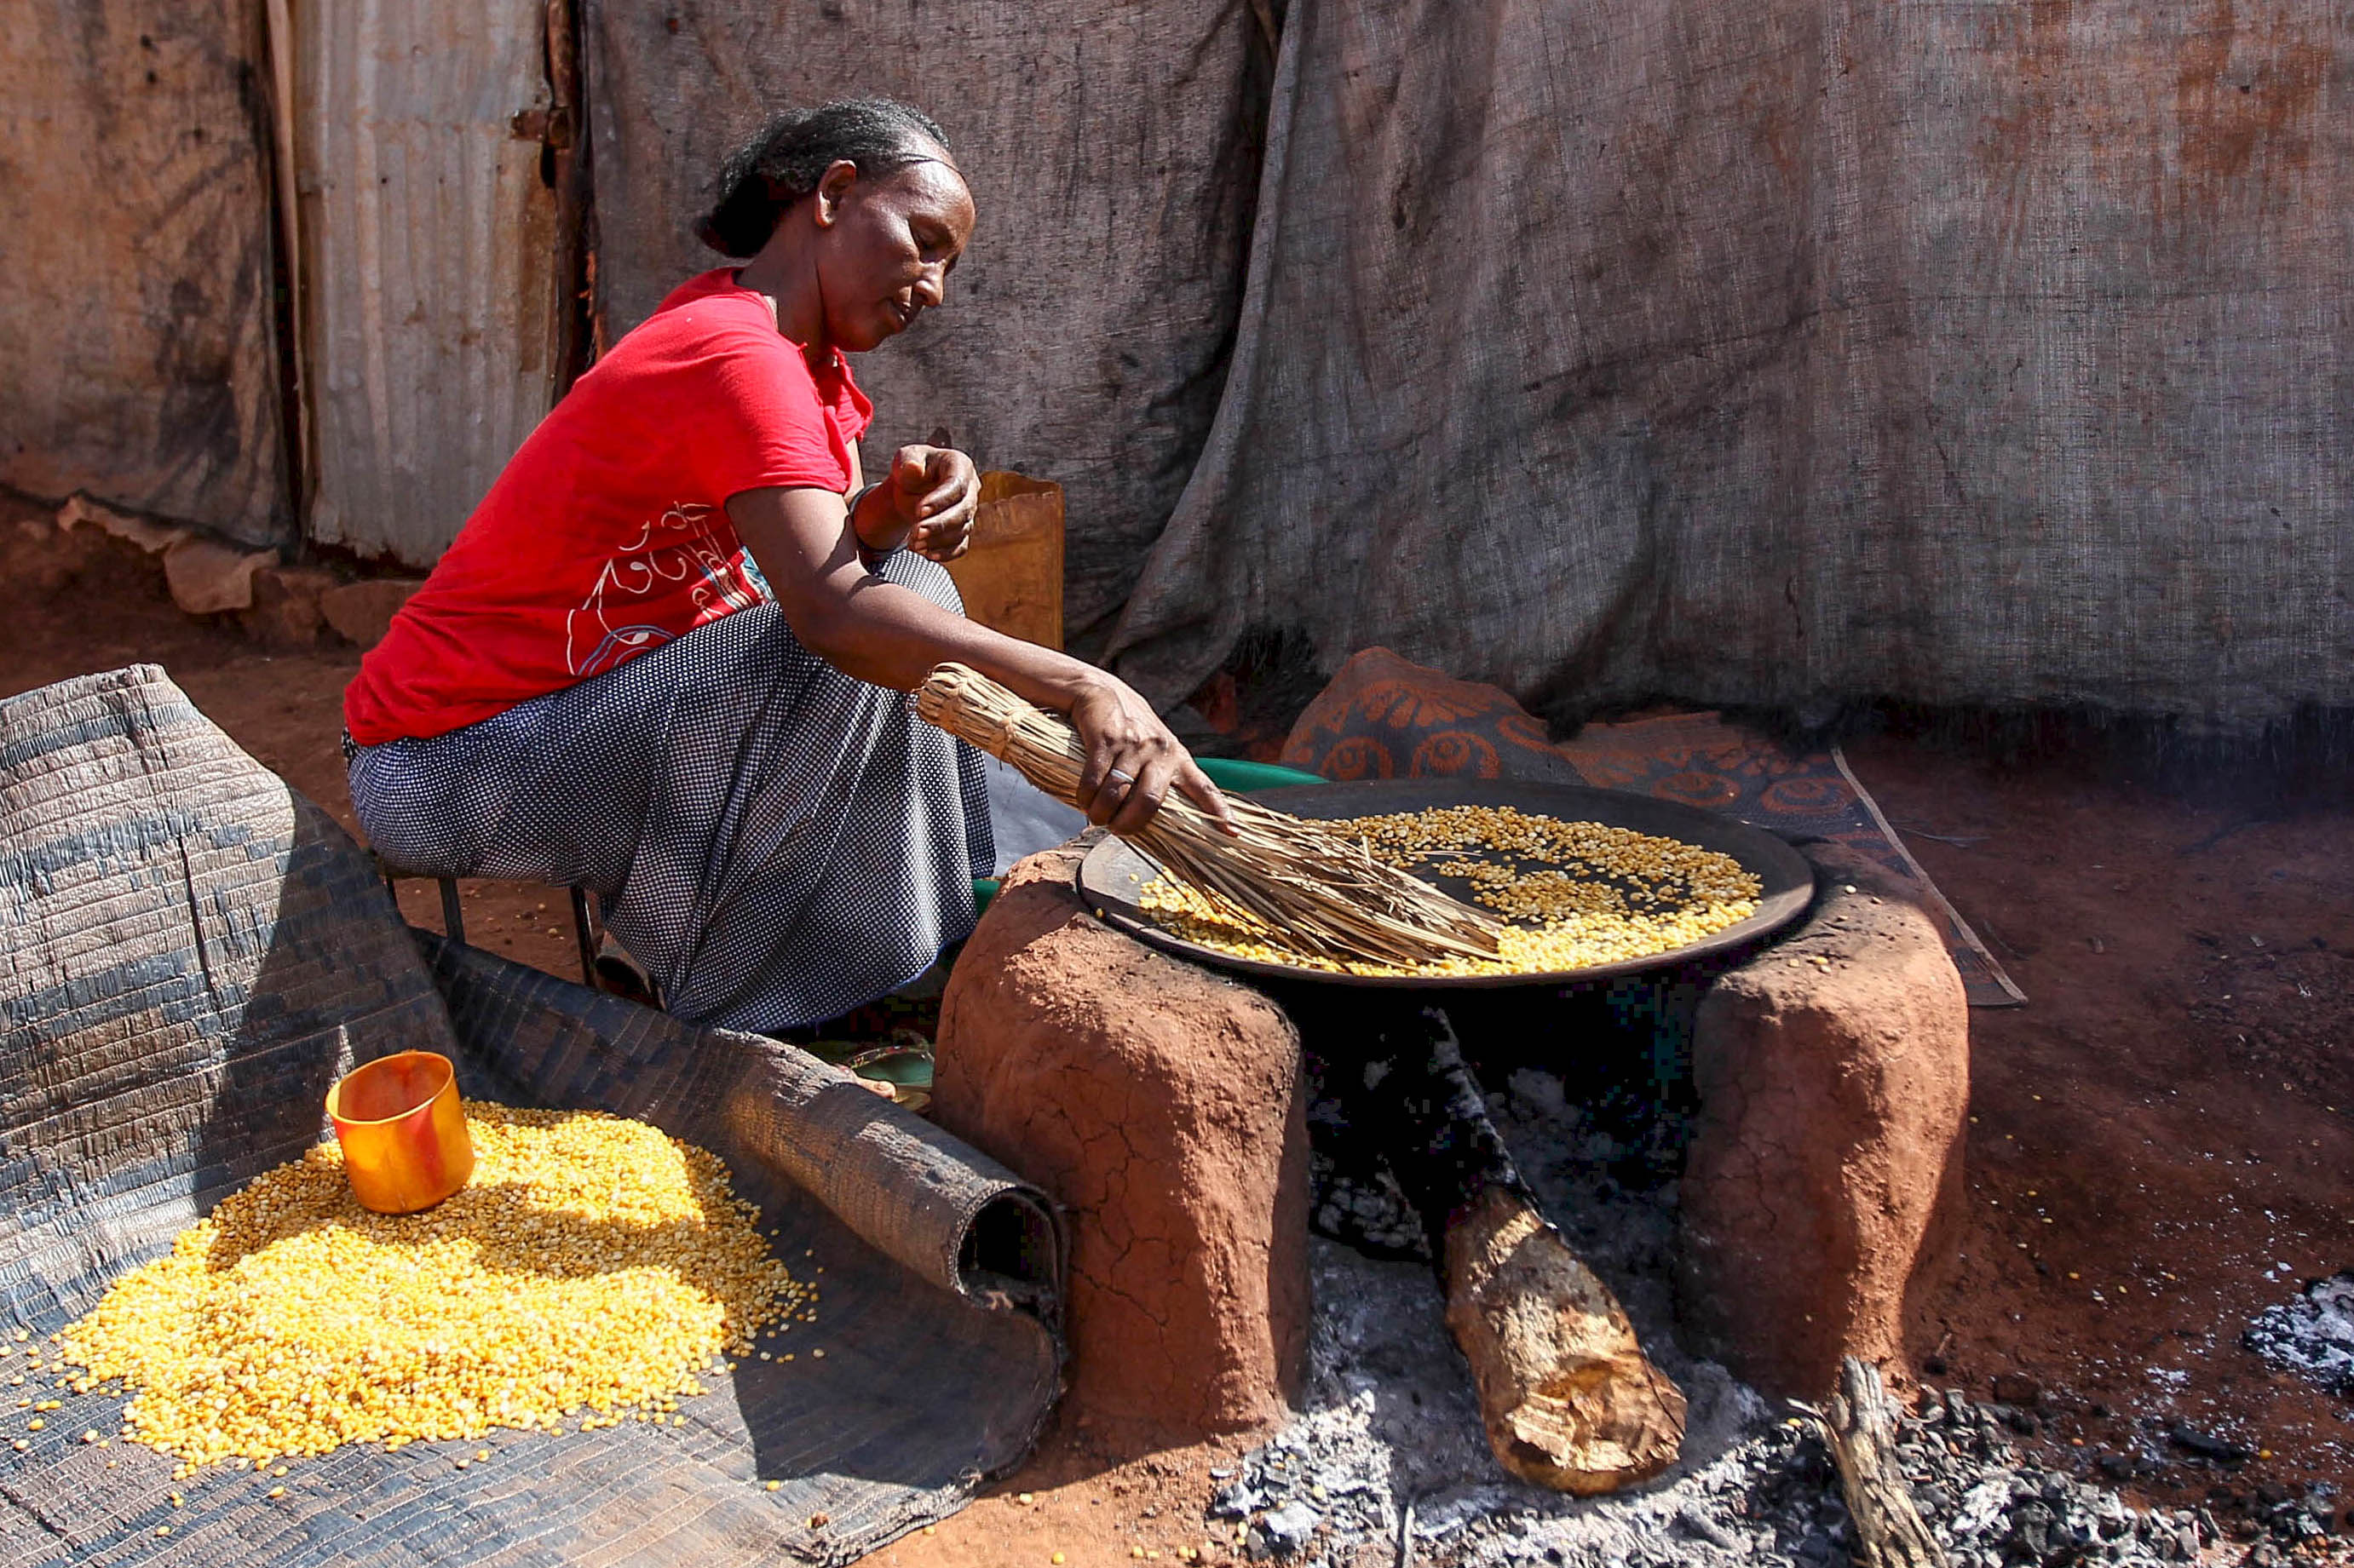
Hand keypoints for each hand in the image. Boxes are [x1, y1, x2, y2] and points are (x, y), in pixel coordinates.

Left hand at [854, 445, 978, 560]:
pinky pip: (961, 545)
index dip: (940, 500)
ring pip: (961, 530)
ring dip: (938, 541)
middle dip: (939, 525)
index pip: (957, 485)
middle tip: (916, 533)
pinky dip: (946, 553)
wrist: (912, 486)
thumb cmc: (910, 468)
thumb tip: (914, 468)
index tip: (919, 511)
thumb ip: (907, 460)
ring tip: (914, 545)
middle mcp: (971, 489)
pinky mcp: (962, 529)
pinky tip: (928, 555)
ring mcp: (968, 511)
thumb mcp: (905, 458)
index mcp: (960, 465)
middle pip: (963, 511)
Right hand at [1066, 675, 1236, 836]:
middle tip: (1117, 830)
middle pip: (1150, 801)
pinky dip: (1086, 797)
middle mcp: (1161, 752)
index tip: (1232, 832)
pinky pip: (1095, 780)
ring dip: (1102, 813)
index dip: (1217, 811)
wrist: (1102, 689)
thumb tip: (1148, 823)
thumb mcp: (1155, 751)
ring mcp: (1134, 744)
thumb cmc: (1130, 730)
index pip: (1204, 788)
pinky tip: (1084, 800)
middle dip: (1129, 824)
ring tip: (1096, 817)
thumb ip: (1159, 780)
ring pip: (1118, 794)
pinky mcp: (1107, 738)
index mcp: (1178, 758)